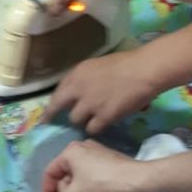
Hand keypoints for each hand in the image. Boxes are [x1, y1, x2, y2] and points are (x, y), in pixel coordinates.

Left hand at [42, 49, 157, 132]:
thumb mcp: (98, 65)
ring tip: (92, 120)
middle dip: (57, 116)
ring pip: (76, 120)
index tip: (46, 115)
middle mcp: (78, 88)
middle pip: (59, 107)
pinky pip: (92, 129)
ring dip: (82, 121)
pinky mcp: (103, 117)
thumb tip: (80, 92)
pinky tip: (103, 126)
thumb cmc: (127, 63)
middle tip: (59, 124)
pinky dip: (96, 128)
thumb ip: (85, 79)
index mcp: (77, 73)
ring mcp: (89, 104)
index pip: (57, 91)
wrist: (144, 70)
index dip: (52, 105)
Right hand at [42, 139, 141, 191]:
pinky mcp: (105, 161)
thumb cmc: (103, 184)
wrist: (136, 179)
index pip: (49, 174)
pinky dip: (84, 191)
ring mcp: (94, 153)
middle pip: (63, 177)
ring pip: (76, 179)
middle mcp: (79, 148)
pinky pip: (87, 176)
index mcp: (69, 151)